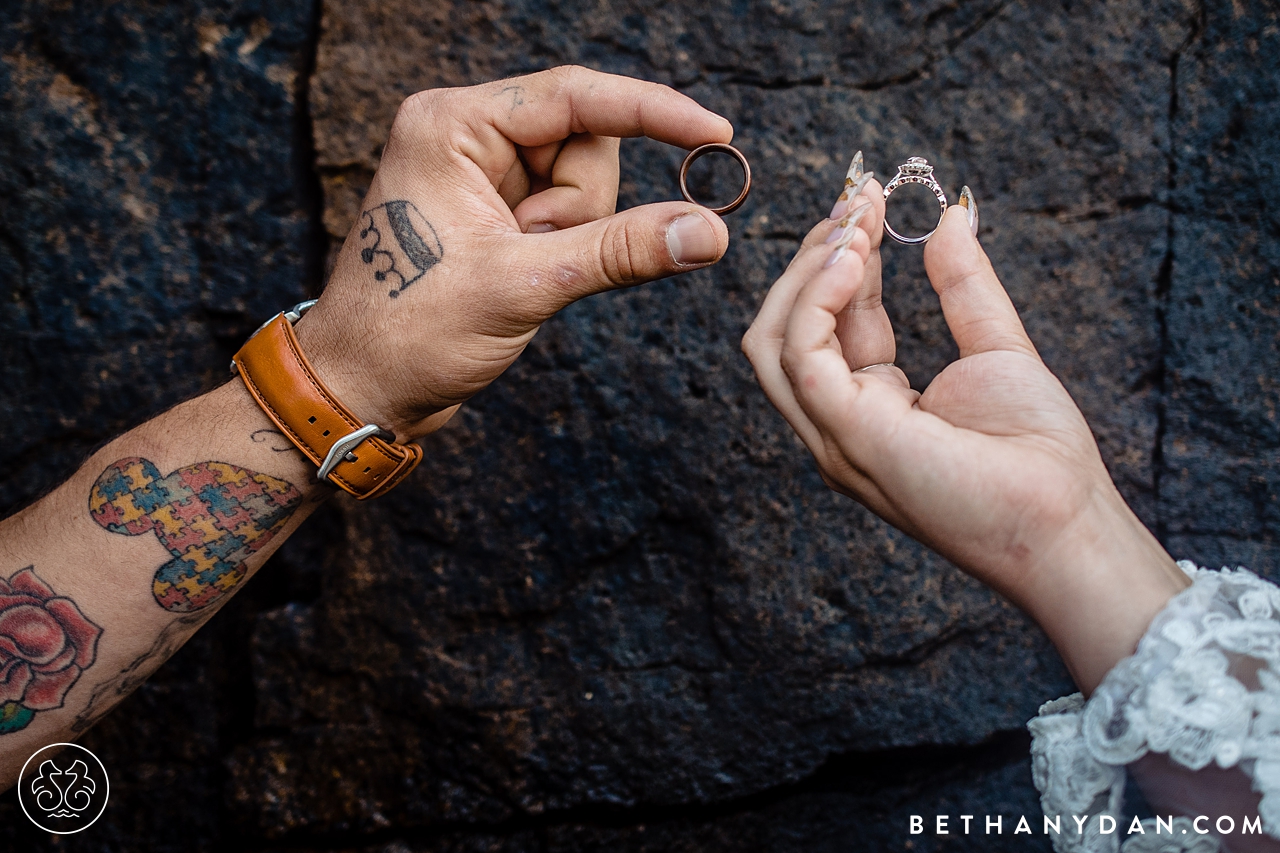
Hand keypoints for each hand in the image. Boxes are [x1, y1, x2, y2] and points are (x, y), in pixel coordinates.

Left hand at [296, 66, 733, 438]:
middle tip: (530, 256)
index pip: (575, 96)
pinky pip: (566, 213)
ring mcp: (478, 173)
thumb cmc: (411, 333)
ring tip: (516, 273)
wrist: (360, 389)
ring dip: (570, 235)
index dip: (653, 112)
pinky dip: (562, 248)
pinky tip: (519, 276)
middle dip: (580, 209)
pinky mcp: (492, 210)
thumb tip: (709, 231)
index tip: (716, 133)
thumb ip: (621, 251)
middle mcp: (462, 134)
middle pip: (585, 141)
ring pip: (583, 182)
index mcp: (451, 125)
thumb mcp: (524, 286)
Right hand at [742, 182, 1188, 691]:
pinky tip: (853, 255)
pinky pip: (801, 353)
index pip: (829, 321)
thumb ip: (964, 286)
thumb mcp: (997, 349)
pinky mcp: (847, 433)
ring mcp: (834, 433)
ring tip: (853, 223)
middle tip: (856, 199)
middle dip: (811, 258)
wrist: (1064, 523)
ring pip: (772, 340)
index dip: (841, 257)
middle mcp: (837, 423)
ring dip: (806, 272)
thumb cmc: (1037, 457)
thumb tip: (950, 218)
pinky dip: (816, 297)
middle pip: (782, 328)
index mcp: (869, 406)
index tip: (866, 199)